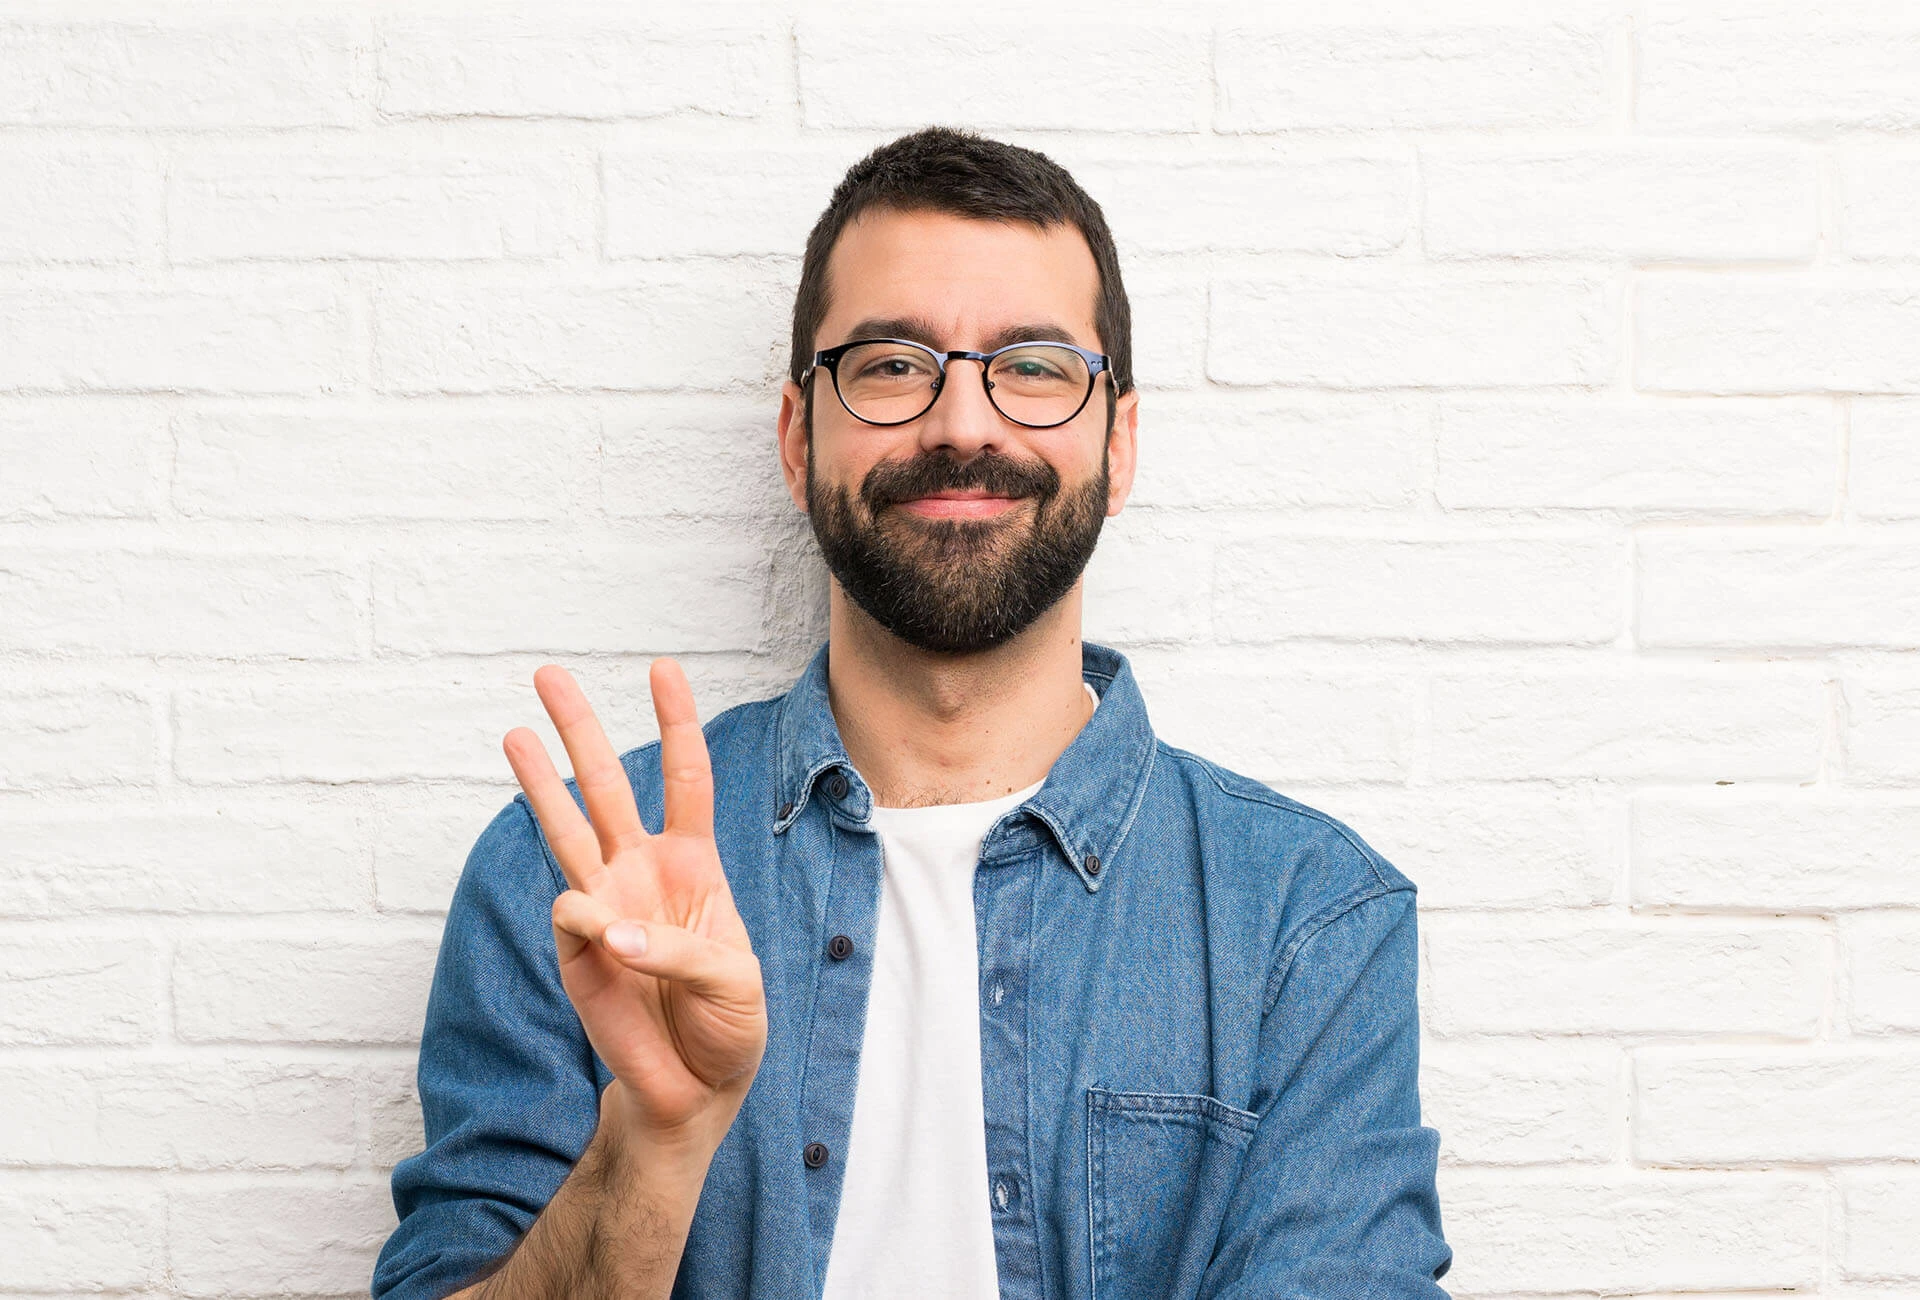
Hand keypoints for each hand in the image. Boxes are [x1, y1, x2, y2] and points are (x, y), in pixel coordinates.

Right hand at [503, 659, 767, 1149]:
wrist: (697, 1090)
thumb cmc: (729, 1025)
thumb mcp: (736, 982)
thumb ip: (679, 950)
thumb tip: (603, 925)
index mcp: (693, 864)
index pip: (685, 779)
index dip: (676, 723)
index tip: (661, 668)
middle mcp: (641, 872)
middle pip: (606, 785)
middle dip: (580, 729)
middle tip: (549, 673)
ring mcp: (603, 906)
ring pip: (564, 828)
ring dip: (538, 781)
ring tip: (514, 731)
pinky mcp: (576, 951)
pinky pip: (572, 914)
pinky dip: (589, 920)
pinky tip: (609, 941)